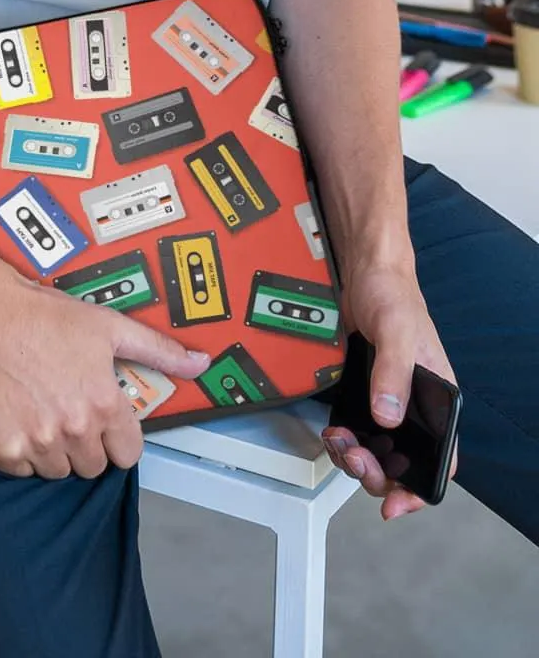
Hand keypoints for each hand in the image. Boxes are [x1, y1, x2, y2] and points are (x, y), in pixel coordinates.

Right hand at [0, 260, 210, 479]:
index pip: (127, 454)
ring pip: (58, 471)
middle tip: (68, 408)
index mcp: (103, 404)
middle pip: (93, 466)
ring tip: (42, 410)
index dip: (117, 435)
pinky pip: (21, 470)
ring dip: (54, 449)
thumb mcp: (108, 325)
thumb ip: (158, 349)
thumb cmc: (43, 315)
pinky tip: (18, 418)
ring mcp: (35, 443)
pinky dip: (21, 452)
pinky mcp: (2, 449)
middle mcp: (73, 430)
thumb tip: (200, 362)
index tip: (102, 418)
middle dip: (86, 443)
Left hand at [321, 255, 457, 519]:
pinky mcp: (364, 393)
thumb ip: (395, 372)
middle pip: (403, 464)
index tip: (395, 505)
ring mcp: (388, 401)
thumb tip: (388, 416)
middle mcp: (415, 405)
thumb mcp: (397, 330)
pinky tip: (333, 431)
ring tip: (341, 443)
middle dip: (377, 472)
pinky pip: (357, 431)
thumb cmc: (393, 294)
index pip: (442, 458)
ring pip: (377, 452)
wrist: (364, 271)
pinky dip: (344, 439)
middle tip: (355, 457)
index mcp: (439, 398)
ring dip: (357, 458)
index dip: (422, 490)